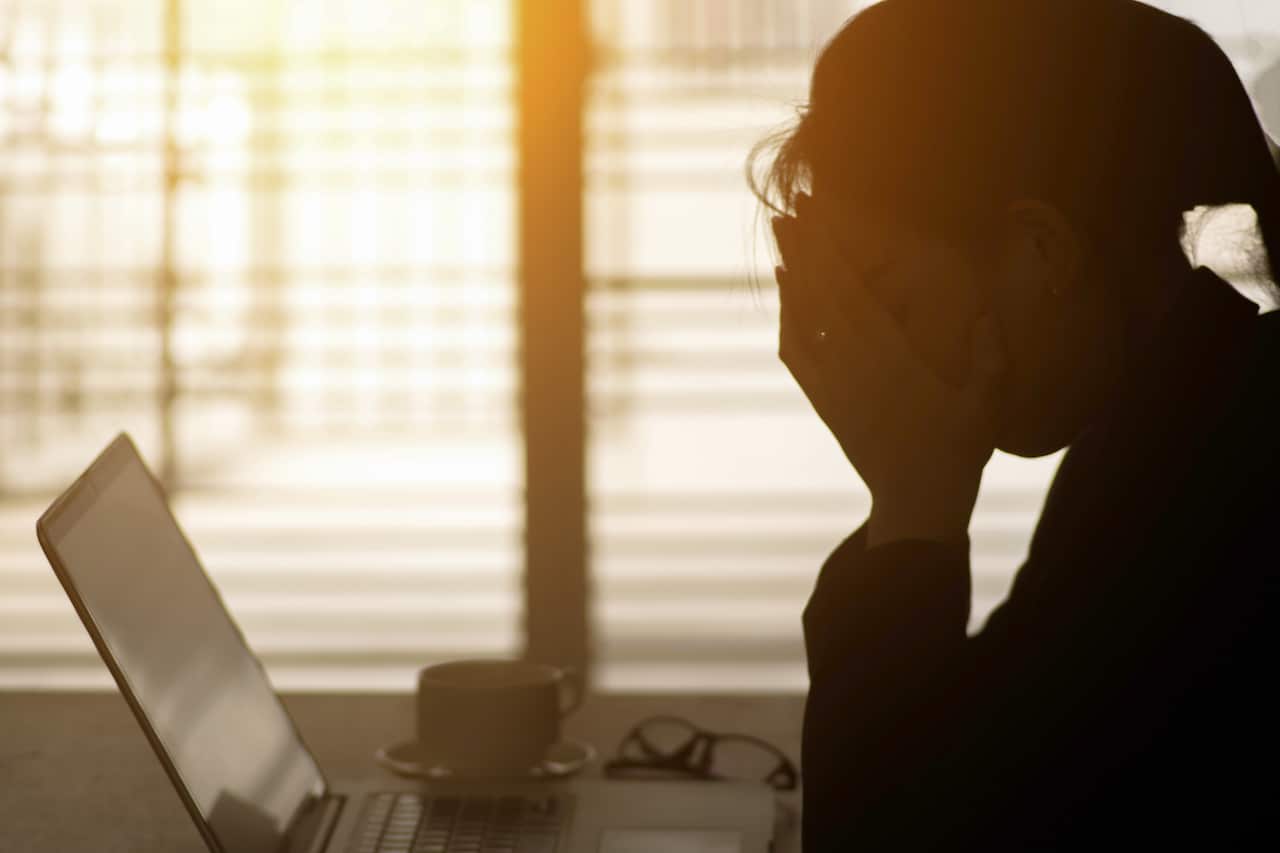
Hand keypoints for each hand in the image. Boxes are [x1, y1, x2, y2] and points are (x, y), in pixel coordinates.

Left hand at [773, 197, 1006, 545]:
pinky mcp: (825, 404)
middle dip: (804, 253)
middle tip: (786, 213)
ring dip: (791, 282)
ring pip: (802, 325)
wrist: (916, 504)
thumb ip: (989, 355)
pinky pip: (797, 359)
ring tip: (782, 245)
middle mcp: (854, 368)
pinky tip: (787, 301)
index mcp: (892, 360)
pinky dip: (788, 324)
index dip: (831, 254)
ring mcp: (834, 387)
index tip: (817, 221)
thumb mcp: (987, 403)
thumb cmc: (957, 451)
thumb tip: (989, 310)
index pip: (853, 295)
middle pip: (820, 299)